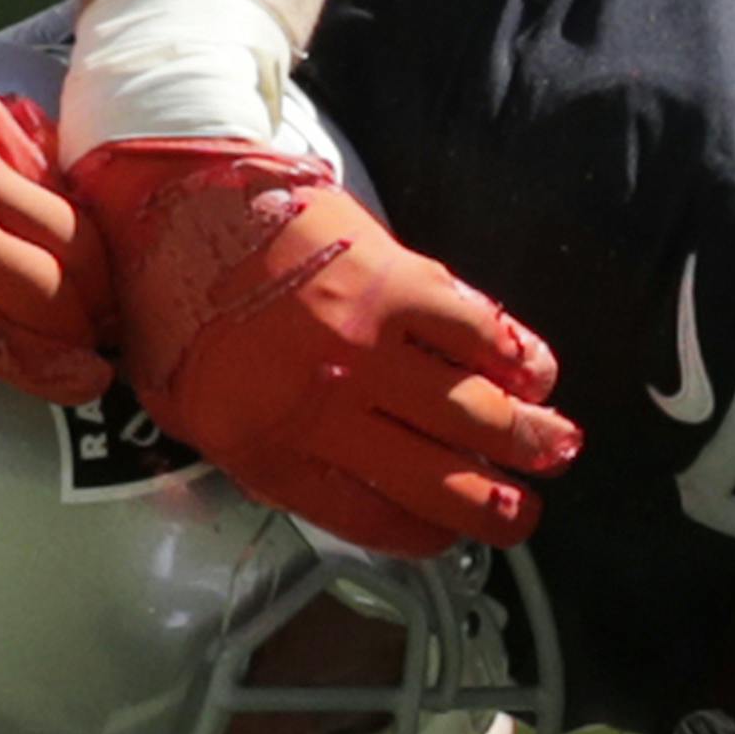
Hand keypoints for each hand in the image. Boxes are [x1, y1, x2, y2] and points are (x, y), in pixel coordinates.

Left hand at [70, 139, 580, 556]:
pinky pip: (478, 334)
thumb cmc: (181, 304)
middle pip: (438, 478)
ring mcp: (362, 342)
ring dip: (529, 435)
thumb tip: (357, 496)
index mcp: (264, 446)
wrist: (175, 195)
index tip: (455, 538)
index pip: (372, 517)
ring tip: (559, 446)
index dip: (429, 535)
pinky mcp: (395, 281)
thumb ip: (271, 458)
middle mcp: (320, 404)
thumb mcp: (193, 409)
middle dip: (498, 506)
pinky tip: (537, 373)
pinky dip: (519, 357)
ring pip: (472, 411)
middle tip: (526, 514)